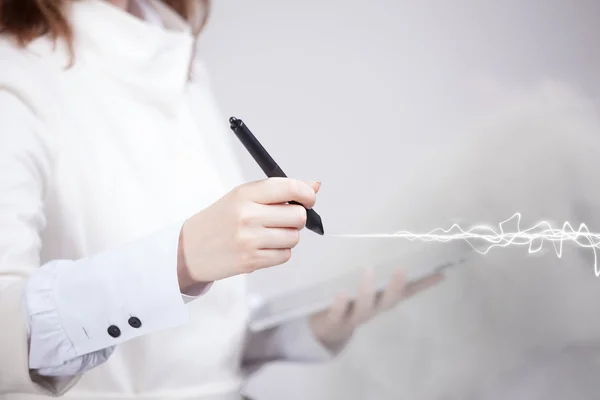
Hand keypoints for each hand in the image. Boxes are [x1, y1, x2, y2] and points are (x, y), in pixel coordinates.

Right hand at [177, 178, 320, 289]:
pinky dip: (280, 252)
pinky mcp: (251, 261)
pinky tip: (263, 247)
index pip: (289, 188)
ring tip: (269, 234)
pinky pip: (285, 255)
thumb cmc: (220, 220)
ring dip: (288, 237)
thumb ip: (278, 191)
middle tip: (283, 219)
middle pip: (298, 216)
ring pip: (294, 238)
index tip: (309, 198)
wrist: (189, 249)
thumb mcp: (242, 197)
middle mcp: (247, 215)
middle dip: (297, 218)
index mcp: (245, 194)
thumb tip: (315, 185)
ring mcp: (249, 240)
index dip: (307, 193)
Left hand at [309, 268, 443, 350]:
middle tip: (403, 268)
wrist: (325, 331)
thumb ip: (379, 272)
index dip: (423, 284)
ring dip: (367, 291)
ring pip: (364, 306)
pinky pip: (337, 313)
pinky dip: (339, 304)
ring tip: (368, 270)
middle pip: (388, 301)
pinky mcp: (334, 320)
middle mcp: (372, 309)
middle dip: (397, 286)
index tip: (439, 272)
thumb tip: (400, 255)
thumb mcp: (366, 288)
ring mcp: (353, 316)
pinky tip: (340, 291)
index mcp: (382, 300)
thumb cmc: (351, 301)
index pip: (407, 292)